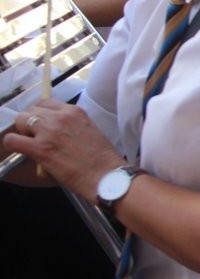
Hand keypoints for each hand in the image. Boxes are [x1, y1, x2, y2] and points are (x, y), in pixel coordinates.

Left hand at [2, 99, 125, 201]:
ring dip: (23, 131)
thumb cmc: (102, 159)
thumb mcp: (89, 131)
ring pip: (21, 120)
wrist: (106, 176)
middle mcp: (61, 117)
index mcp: (74, 112)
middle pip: (31, 110)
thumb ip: (70, 126)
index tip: (42, 123)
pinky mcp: (40, 149)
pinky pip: (13, 140)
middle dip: (30, 122)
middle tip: (34, 136)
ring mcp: (49, 132)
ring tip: (30, 143)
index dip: (41, 114)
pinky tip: (22, 150)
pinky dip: (14, 144)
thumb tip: (52, 131)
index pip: (46, 103)